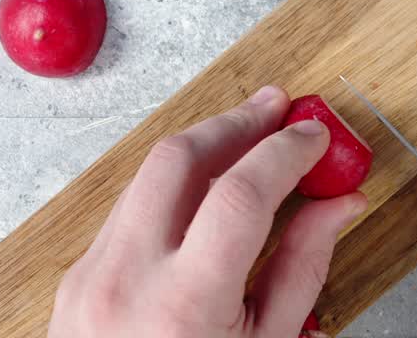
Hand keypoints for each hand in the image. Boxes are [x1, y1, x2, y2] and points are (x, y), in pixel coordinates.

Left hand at [48, 85, 367, 337]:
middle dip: (236, 121)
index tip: (315, 136)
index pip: (240, 194)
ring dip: (204, 145)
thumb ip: (303, 267)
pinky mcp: (75, 276)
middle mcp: (125, 280)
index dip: (285, 151)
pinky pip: (130, 208)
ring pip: (146, 175)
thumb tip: (340, 202)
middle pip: (178, 158)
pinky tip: (208, 189)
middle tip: (280, 109)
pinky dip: (175, 186)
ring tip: (251, 136)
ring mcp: (90, 275)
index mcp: (184, 306)